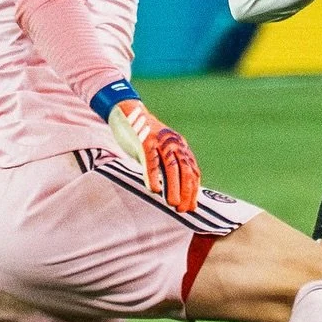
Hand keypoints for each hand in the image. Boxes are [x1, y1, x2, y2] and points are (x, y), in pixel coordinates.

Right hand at [108, 99, 200, 213]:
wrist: (128, 112)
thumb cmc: (143, 136)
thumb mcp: (159, 150)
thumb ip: (167, 166)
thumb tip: (174, 190)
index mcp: (180, 146)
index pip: (192, 171)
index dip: (193, 190)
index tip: (192, 207)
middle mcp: (174, 143)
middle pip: (185, 171)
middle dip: (186, 192)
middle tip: (183, 209)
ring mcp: (160, 141)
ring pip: (171, 167)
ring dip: (173, 188)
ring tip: (173, 204)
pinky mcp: (145, 140)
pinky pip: (151, 161)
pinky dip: (153, 177)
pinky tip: (154, 190)